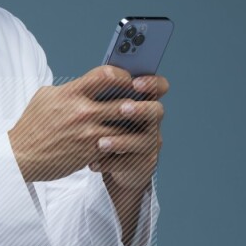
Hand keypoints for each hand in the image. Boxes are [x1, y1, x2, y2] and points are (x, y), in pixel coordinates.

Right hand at [7, 65, 165, 183]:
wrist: (21, 157)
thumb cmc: (32, 126)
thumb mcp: (45, 98)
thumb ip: (70, 88)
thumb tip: (90, 83)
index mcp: (71, 93)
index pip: (107, 74)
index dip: (124, 75)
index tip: (130, 78)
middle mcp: (82, 111)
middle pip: (125, 101)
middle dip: (142, 99)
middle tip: (150, 98)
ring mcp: (88, 133)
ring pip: (127, 125)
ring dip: (139, 122)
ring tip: (146, 119)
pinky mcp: (91, 152)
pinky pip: (118, 144)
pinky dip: (127, 141)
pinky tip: (132, 138)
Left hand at [87, 72, 167, 193]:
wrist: (108, 163)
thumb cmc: (102, 127)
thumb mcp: (101, 109)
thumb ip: (101, 96)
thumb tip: (88, 81)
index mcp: (142, 101)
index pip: (157, 86)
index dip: (151, 83)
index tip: (135, 83)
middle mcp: (151, 120)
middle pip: (156, 111)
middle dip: (140, 109)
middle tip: (122, 109)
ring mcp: (150, 142)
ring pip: (144, 140)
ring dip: (122, 141)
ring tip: (101, 144)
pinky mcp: (143, 163)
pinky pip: (130, 163)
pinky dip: (110, 163)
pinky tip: (93, 163)